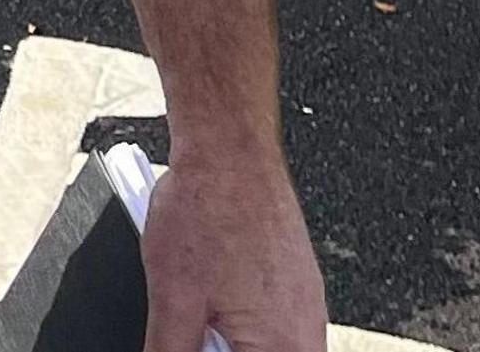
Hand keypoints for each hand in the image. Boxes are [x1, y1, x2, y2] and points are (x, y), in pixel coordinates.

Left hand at [140, 149, 325, 351]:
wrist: (229, 148)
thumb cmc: (207, 209)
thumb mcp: (172, 302)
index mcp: (285, 348)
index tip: (188, 343)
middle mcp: (307, 332)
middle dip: (211, 347)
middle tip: (189, 327)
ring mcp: (306, 307)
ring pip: (261, 346)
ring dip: (221, 338)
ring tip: (197, 309)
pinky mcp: (295, 286)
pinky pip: (267, 325)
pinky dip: (235, 323)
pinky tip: (208, 297)